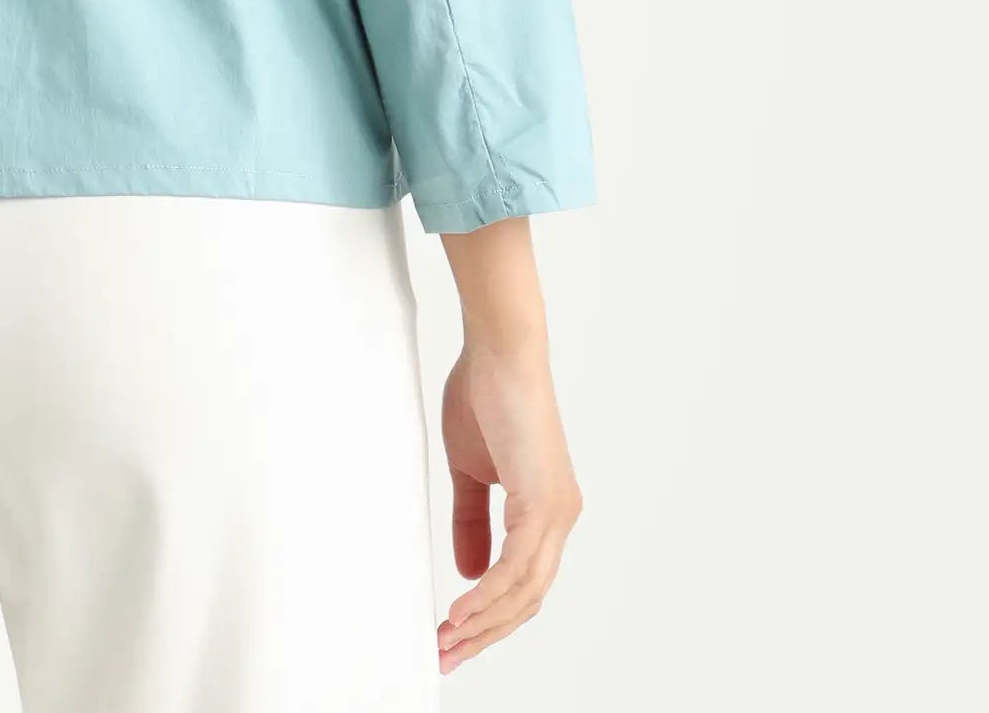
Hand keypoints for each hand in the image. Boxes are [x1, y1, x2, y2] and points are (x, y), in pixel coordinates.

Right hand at [435, 333, 582, 673]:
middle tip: (446, 654)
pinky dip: (488, 594)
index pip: (522, 585)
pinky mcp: (544, 502)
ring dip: (482, 622)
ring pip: (524, 592)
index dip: (489, 616)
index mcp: (545, 512)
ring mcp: (557, 513)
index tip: (453, 637)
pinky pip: (516, 567)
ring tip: (447, 640)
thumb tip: (469, 572)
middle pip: (527, 600)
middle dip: (484, 634)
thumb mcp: (470, 471)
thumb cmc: (485, 395)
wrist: (500, 351)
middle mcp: (560, 519)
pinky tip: (462, 610)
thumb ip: (472, 520)